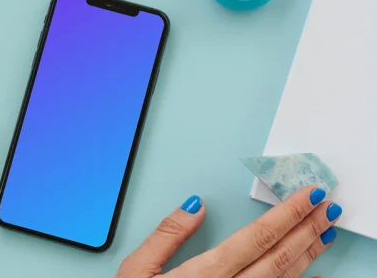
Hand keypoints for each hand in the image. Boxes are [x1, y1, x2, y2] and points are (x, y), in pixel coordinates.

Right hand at [117, 186, 341, 277]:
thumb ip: (167, 235)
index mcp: (204, 276)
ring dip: (307, 253)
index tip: (306, 197)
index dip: (285, 215)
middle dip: (306, 229)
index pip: (254, 238)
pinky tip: (314, 275)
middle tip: (328, 207)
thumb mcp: (137, 270)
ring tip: (324, 232)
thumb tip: (194, 204)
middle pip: (277, 257)